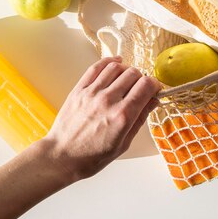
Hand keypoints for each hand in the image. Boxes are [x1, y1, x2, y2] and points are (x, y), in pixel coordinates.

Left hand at [43, 57, 161, 182]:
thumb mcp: (123, 144)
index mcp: (122, 116)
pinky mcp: (79, 89)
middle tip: (141, 87)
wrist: (62, 157)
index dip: (155, 84)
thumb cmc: (92, 156)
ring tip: (128, 78)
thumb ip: (139, 119)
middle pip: (133, 73)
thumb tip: (153, 101)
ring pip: (116, 67)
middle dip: (142, 78)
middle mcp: (108, 101)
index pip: (146, 86)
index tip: (155, 89)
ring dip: (127, 70)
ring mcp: (92, 93)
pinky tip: (116, 63)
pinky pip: (96, 67)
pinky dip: (109, 62)